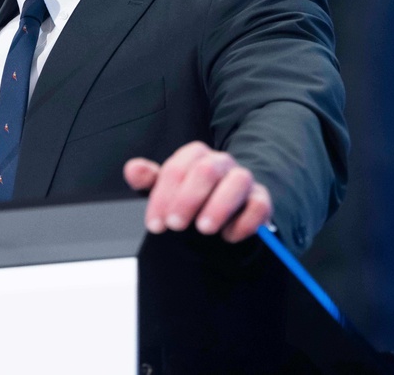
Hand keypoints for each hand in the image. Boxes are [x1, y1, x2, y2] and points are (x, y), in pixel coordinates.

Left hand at [123, 141, 272, 242]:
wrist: (219, 213)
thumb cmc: (189, 197)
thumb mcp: (165, 190)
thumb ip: (148, 180)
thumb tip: (132, 169)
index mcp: (195, 156)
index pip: (177, 169)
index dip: (163, 197)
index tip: (155, 225)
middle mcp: (221, 163)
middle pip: (207, 170)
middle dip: (188, 199)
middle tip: (175, 226)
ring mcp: (243, 179)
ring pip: (238, 181)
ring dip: (219, 206)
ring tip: (204, 229)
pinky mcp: (260, 199)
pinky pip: (259, 205)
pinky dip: (245, 222)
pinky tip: (228, 236)